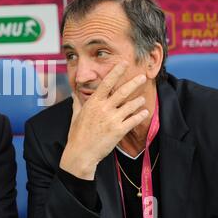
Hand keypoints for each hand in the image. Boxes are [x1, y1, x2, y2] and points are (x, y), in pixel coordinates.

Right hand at [59, 62, 148, 179]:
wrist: (81, 153)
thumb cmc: (76, 135)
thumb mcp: (75, 116)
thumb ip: (77, 103)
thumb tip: (73, 93)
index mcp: (92, 103)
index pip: (106, 83)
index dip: (115, 72)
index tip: (123, 63)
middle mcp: (103, 109)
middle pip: (122, 92)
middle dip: (133, 83)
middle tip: (142, 76)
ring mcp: (111, 120)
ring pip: (130, 106)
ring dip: (138, 101)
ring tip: (142, 98)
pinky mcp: (118, 131)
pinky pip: (133, 120)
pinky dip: (140, 115)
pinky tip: (144, 112)